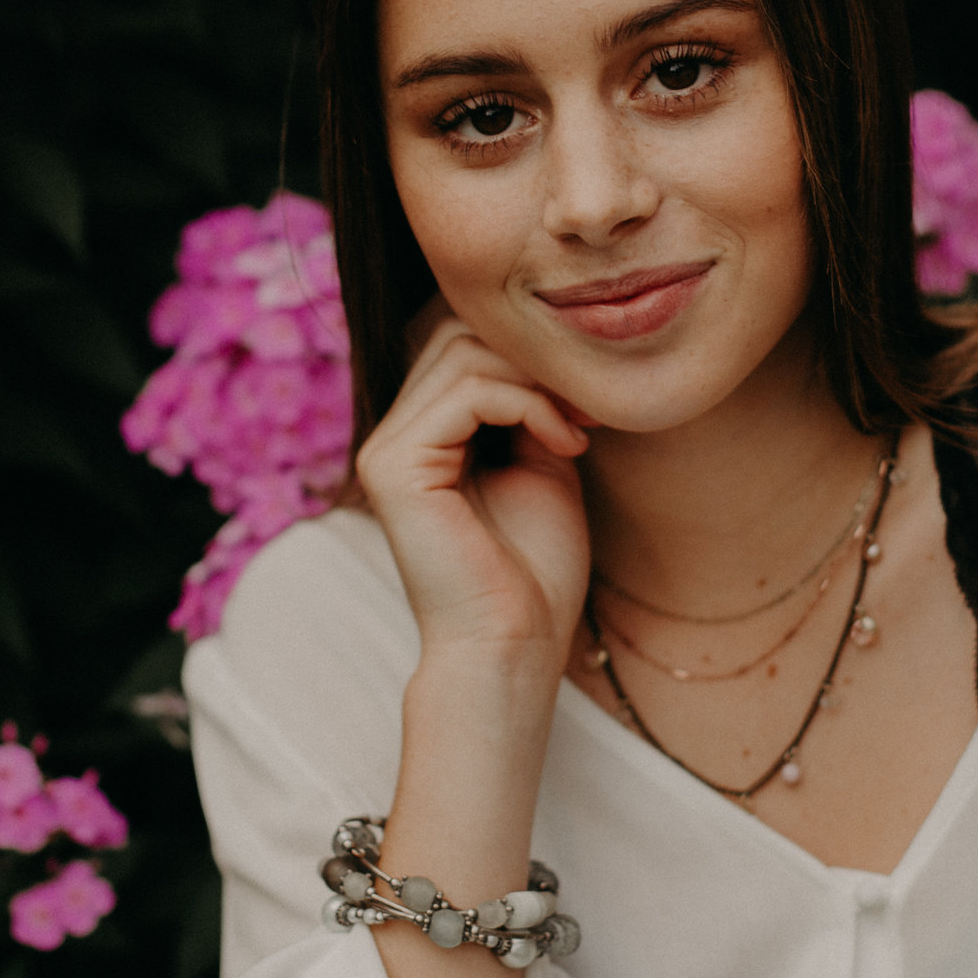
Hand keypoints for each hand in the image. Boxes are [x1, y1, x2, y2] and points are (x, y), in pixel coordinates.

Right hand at [354, 305, 591, 675]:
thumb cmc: (534, 571)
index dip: (530, 354)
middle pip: (457, 333)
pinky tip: (564, 444)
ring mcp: (385, 447)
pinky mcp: (393, 465)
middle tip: (590, 409)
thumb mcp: (543, 462)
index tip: (592, 400)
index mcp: (424, 436)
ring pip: (462, 351)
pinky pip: (467, 392)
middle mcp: (394, 435)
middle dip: (534, 359)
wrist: (515, 644)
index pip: (463, 343)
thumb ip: (532, 402)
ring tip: (579, 429)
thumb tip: (545, 343)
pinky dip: (529, 405)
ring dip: (538, 381)